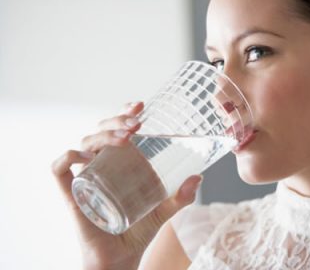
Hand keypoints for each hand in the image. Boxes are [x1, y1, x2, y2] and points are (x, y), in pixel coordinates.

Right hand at [52, 102, 202, 269]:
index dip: (123, 112)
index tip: (140, 105)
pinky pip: (60, 168)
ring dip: (103, 134)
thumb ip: (181, 196)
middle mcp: (100, 164)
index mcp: (119, 162)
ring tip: (126, 137)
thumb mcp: (164, 210)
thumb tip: (199, 178)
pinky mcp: (71, 193)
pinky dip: (70, 156)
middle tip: (137, 123)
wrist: (120, 257)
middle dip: (117, 120)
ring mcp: (85, 176)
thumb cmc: (138, 230)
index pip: (117, 128)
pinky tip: (89, 157)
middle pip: (100, 130)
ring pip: (84, 142)